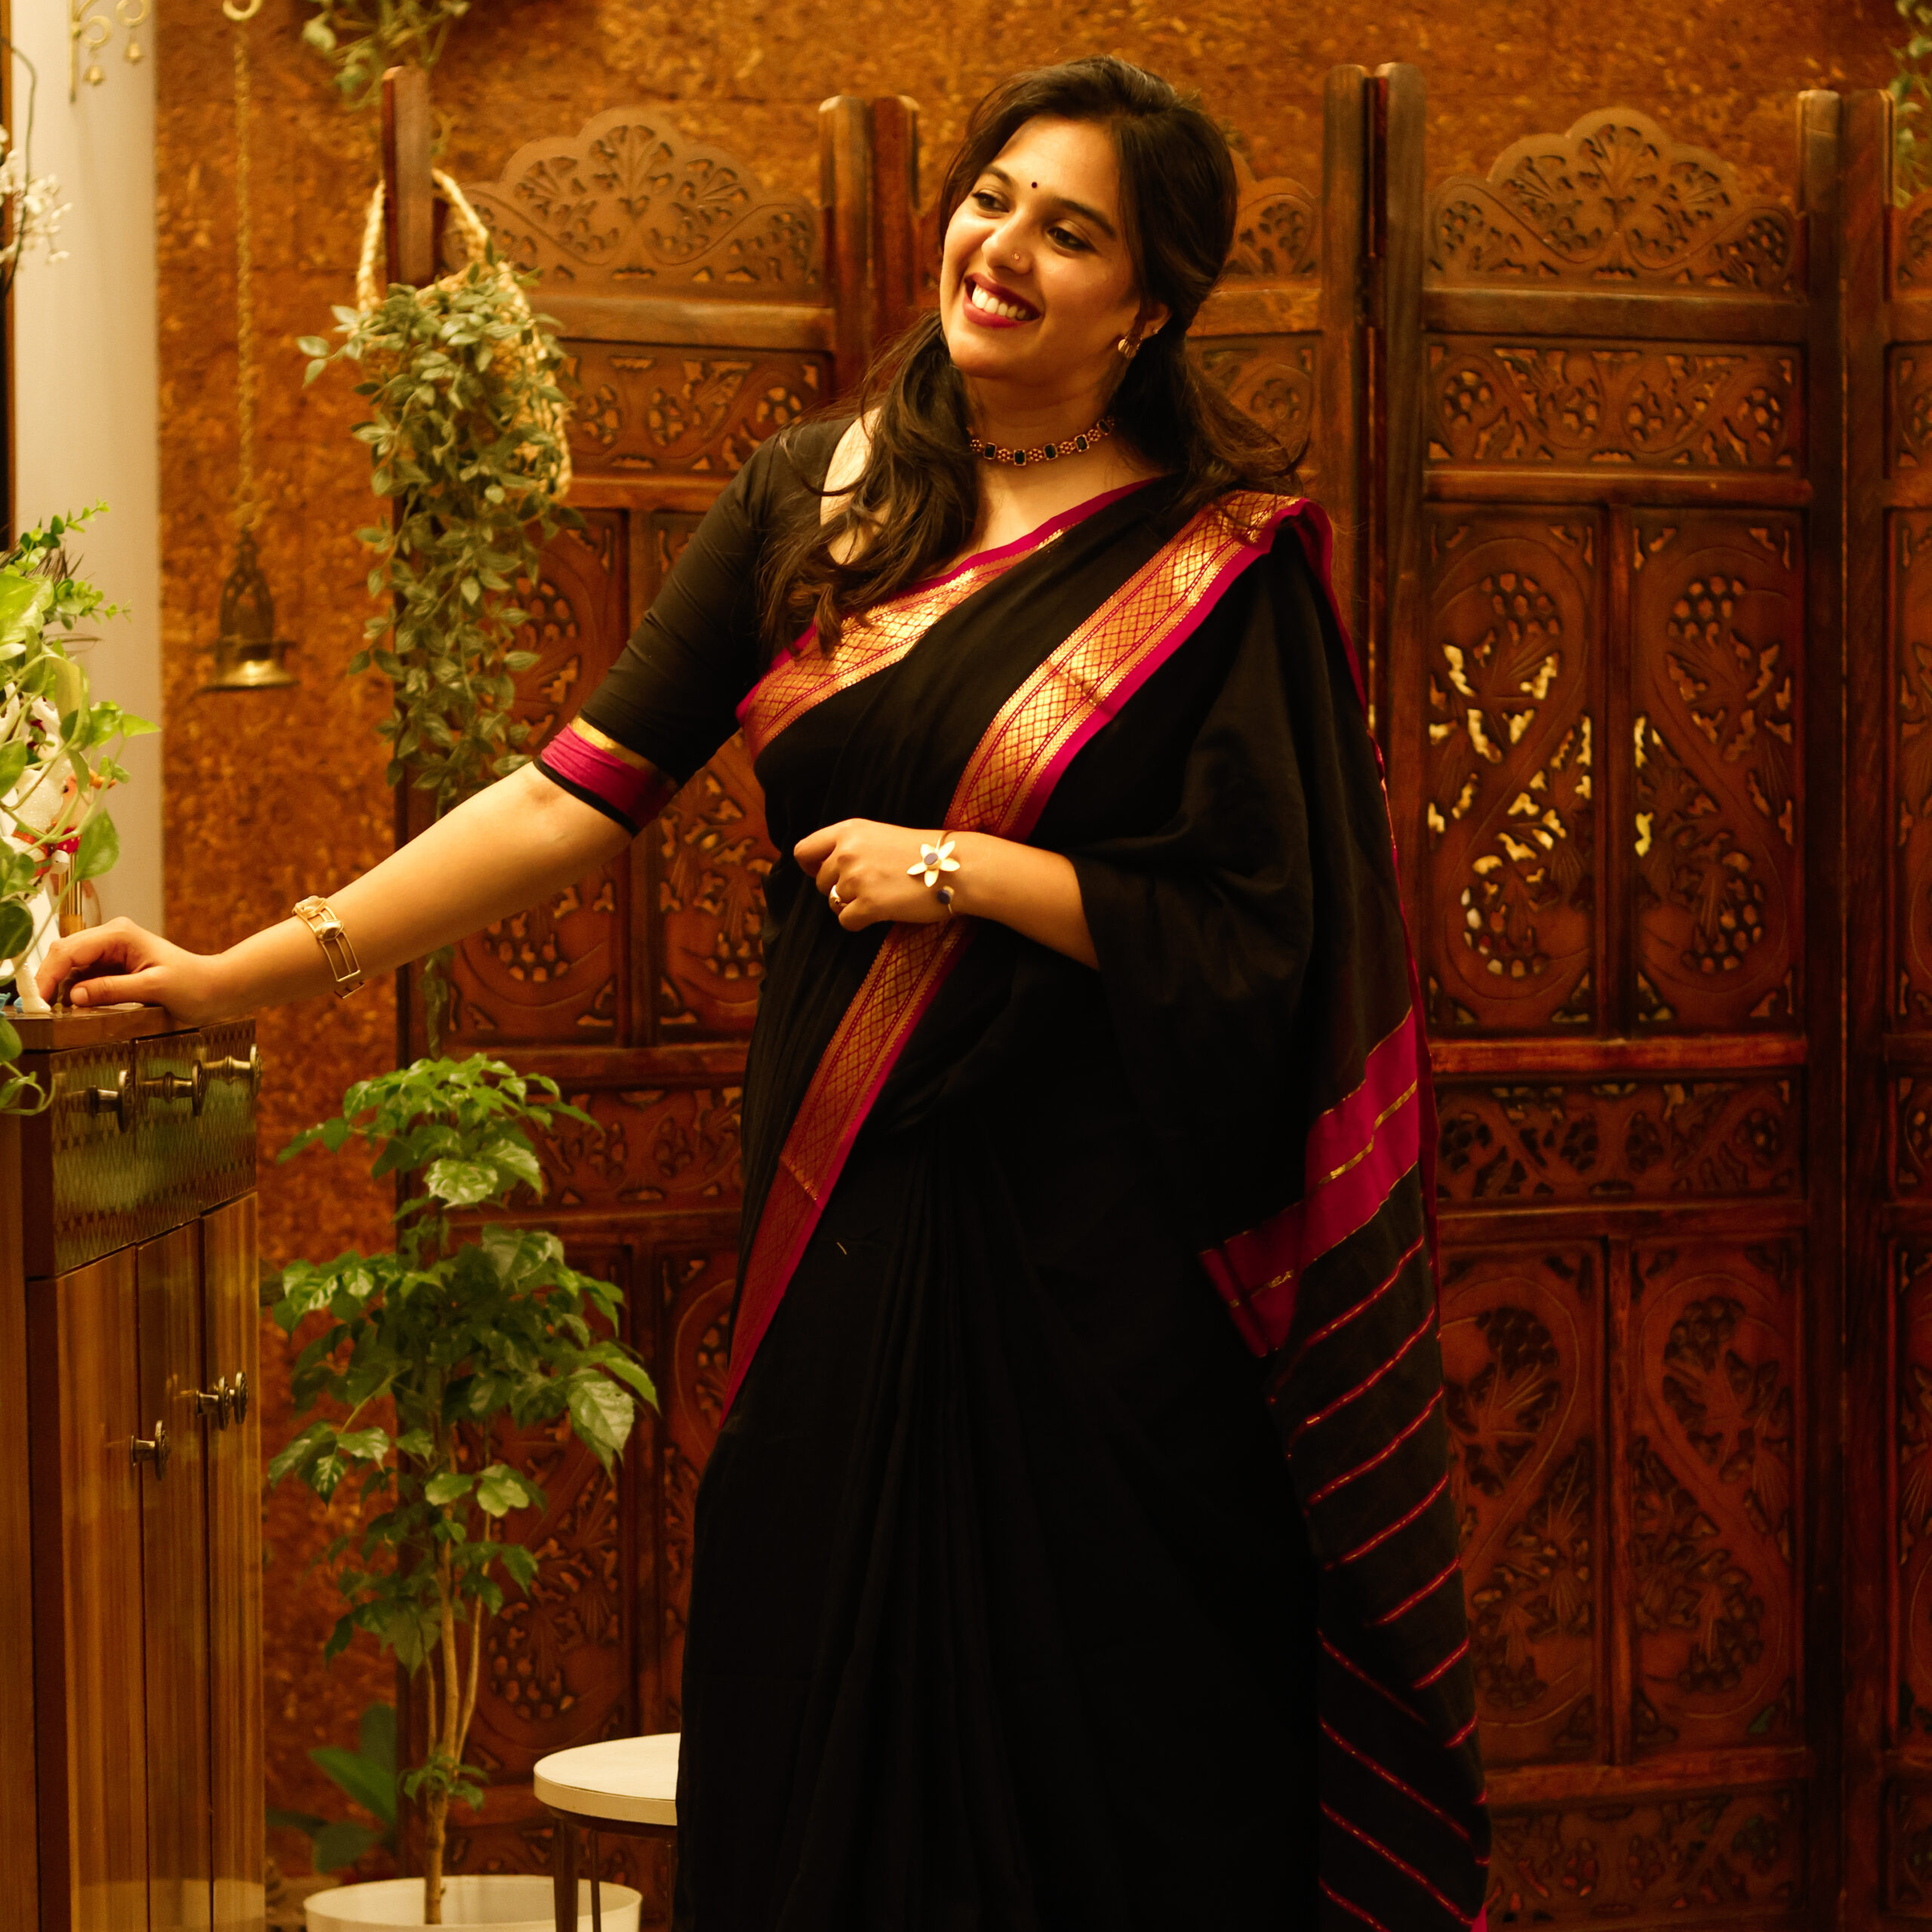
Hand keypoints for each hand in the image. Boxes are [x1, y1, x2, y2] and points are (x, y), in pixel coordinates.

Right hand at [33, 917, 235, 1021]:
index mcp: (120, 934)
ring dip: (60, 986)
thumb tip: (75, 996)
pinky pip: (84, 975)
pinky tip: (73, 1007)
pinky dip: (74, 990)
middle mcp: (112, 936)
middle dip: (50, 979)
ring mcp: (111, 950)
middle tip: (42, 1010)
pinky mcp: (114, 966)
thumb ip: (113, 989)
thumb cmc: (195, 985)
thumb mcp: (154, 988)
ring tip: (55, 1012)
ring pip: (70, 965)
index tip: (41, 1001)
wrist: (217, 988)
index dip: (50, 974)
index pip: (70, 950)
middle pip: (64, 954)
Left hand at [793, 819, 954, 930]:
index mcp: (849, 830)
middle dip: (838, 890)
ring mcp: (856, 878)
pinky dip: (861, 922)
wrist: (956, 867)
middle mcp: (846, 851)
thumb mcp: (882, 836)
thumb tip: (830, 870)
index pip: (804, 850)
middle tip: (868, 889)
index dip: (810, 867)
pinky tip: (883, 912)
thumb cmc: (925, 852)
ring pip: (834, 903)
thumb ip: (853, 847)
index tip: (823, 874)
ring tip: (881, 898)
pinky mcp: (868, 904)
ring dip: (853, 906)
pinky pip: (846, 921)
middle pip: (820, 882)